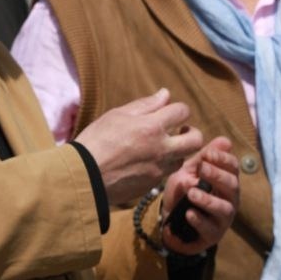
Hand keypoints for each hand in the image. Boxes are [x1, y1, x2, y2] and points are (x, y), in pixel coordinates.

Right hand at [73, 89, 201, 205]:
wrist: (84, 176)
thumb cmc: (96, 140)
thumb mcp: (117, 115)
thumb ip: (145, 105)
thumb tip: (165, 94)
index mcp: (152, 127)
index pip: (182, 111)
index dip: (179, 109)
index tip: (171, 112)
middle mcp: (162, 149)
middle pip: (196, 140)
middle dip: (192, 132)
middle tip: (179, 131)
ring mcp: (159, 170)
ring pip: (183, 159)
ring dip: (177, 151)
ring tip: (161, 148)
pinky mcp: (152, 185)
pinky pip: (166, 173)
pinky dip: (162, 166)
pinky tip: (146, 162)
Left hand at [160, 136, 238, 255]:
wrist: (172, 220)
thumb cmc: (185, 190)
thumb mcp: (190, 171)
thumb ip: (203, 157)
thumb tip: (224, 140)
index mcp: (226, 180)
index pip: (233, 167)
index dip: (223, 159)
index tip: (208, 154)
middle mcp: (229, 198)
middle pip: (232, 185)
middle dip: (218, 176)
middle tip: (202, 169)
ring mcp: (223, 218)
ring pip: (224, 208)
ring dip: (208, 200)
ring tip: (192, 193)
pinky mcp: (213, 234)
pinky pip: (209, 228)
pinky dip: (199, 220)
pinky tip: (189, 213)